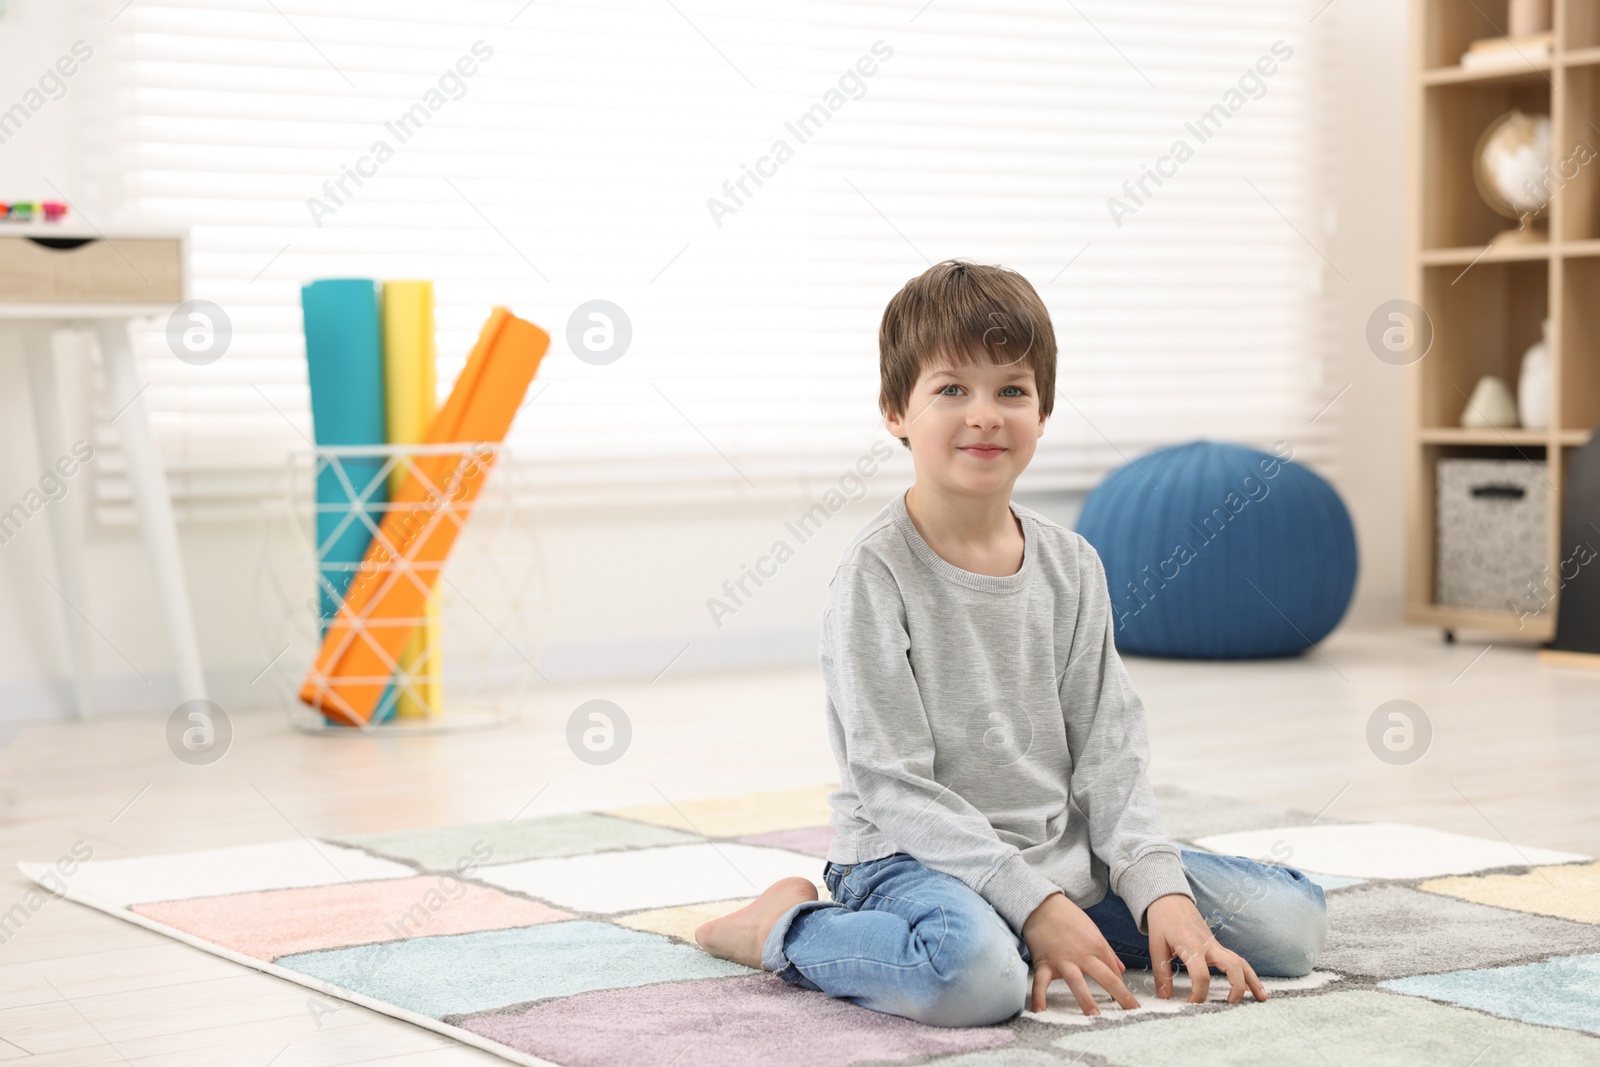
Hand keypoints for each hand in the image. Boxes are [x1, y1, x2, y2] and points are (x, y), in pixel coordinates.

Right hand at [1020, 892, 1139, 1016]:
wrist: (1042, 904)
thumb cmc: (1069, 917)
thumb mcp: (1093, 931)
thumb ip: (1108, 952)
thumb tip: (1121, 970)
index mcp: (1097, 945)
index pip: (1114, 972)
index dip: (1123, 989)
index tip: (1130, 1004)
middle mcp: (1082, 954)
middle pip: (1105, 977)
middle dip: (1120, 995)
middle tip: (1131, 1012)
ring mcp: (1062, 959)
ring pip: (1076, 981)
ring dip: (1085, 998)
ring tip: (1094, 1015)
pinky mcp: (1044, 962)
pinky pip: (1041, 982)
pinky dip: (1039, 996)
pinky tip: (1040, 1011)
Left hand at [1145, 894, 1267, 1004]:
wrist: (1170, 899)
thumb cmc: (1162, 921)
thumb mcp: (1156, 946)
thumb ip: (1162, 973)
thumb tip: (1164, 996)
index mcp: (1191, 946)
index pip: (1201, 974)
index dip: (1198, 993)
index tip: (1192, 1004)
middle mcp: (1208, 945)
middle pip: (1232, 965)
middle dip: (1236, 987)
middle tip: (1230, 1004)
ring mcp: (1216, 945)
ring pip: (1240, 962)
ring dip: (1253, 980)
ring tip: (1263, 999)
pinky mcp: (1218, 946)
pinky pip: (1237, 960)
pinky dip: (1247, 974)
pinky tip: (1253, 988)